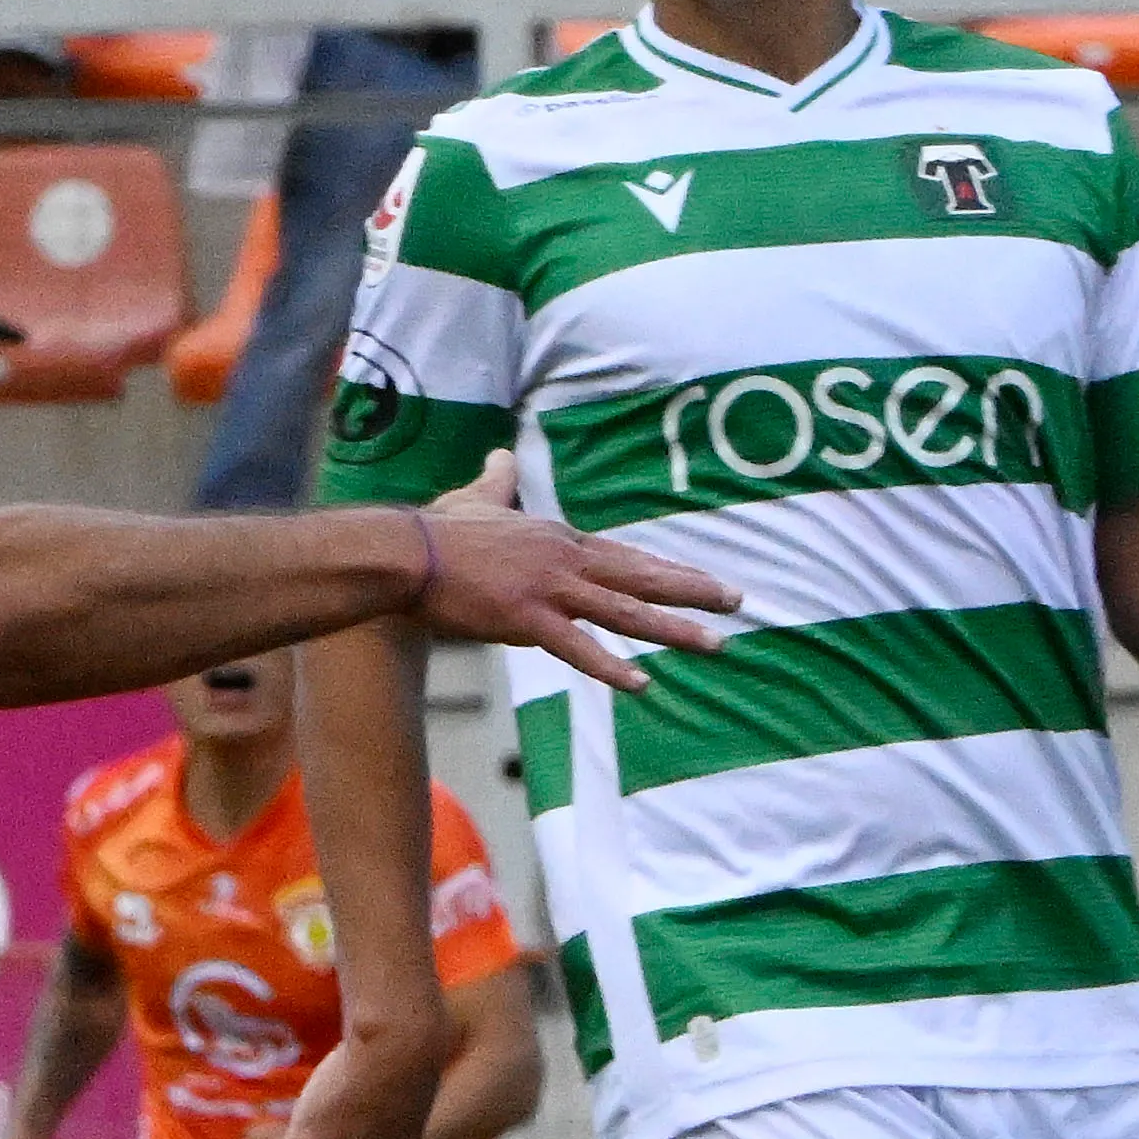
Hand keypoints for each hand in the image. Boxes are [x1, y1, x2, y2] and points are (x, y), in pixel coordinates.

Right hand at [409, 454, 740, 691]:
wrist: (402, 553)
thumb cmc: (434, 529)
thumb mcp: (474, 498)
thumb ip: (496, 481)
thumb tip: (501, 455)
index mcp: (557, 539)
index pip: (624, 557)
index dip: (666, 570)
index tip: (701, 581)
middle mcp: (564, 560)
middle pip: (640, 577)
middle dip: (692, 590)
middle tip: (736, 601)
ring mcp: (548, 589)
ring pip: (625, 611)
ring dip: (674, 628)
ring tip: (714, 643)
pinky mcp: (525, 618)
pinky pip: (577, 647)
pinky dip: (611, 666)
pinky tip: (641, 683)